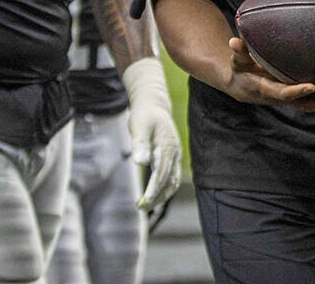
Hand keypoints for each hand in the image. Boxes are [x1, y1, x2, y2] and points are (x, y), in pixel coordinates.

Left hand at [122, 59, 181, 211]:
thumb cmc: (144, 115)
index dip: (154, 189)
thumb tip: (140, 162)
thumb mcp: (139, 126)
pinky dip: (163, 189)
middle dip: (157, 196)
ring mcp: (175, 156)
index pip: (162, 173)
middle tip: (141, 207)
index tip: (144, 201)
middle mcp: (175, 153)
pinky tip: (152, 195)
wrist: (154, 105)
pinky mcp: (172, 158)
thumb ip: (140, 144)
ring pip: (173, 182)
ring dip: (161, 196)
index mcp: (168, 146)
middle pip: (169, 181)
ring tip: (145, 205)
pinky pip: (171, 178)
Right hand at [224, 37, 314, 111]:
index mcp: (268, 90)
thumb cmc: (241, 68)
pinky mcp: (300, 97)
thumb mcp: (237, 60)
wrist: (244, 86)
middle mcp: (283, 97)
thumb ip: (239, 51)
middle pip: (306, 104)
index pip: (283, 93)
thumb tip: (233, 41)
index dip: (296, 91)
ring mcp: (293, 99)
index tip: (310, 86)